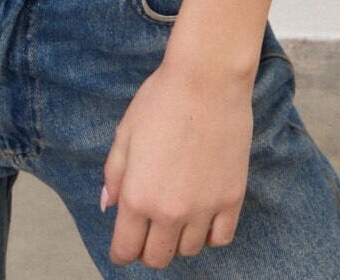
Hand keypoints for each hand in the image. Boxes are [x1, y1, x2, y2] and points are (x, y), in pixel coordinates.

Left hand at [101, 56, 253, 268]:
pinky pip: (220, 238)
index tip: (122, 248)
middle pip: (157, 257)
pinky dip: (209, 234)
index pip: (126, 249)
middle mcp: (170, 211)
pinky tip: (201, 216)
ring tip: (175, 215)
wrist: (206, 81)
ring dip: (178, 239)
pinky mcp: (232, 199)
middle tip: (147, 232)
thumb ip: (114, 174)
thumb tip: (108, 205)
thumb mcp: (125, 133)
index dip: (121, 253)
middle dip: (147, 250)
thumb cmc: (160, 101)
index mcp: (137, 195)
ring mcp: (204, 208)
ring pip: (189, 250)